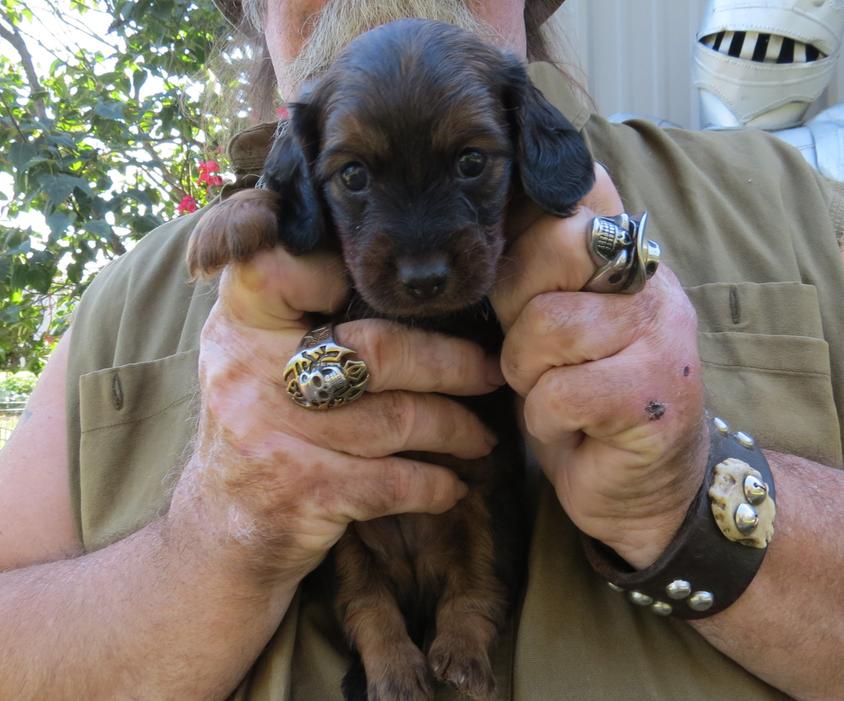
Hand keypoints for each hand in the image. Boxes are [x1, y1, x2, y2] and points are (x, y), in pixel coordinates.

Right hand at [170, 246, 502, 581]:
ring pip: (395, 418)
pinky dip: (434, 485)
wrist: (220, 533)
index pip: (287, 266)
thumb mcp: (253, 360)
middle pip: (375, 348)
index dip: (345, 269)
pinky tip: (452, 487)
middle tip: (489, 372)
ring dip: (454, 428)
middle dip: (449, 363)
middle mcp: (247, 369)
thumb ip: (296, 313)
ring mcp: (271, 432)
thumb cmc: (258, 429)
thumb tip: (402, 285)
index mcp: (239, 323)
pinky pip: (393, 482)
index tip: (408, 293)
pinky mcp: (299, 491)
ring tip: (481, 436)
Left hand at [491, 165, 707, 567]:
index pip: (586, 188)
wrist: (644, 491)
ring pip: (545, 325)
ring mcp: (660, 338)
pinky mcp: (651, 397)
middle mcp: (652, 286)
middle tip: (535, 348)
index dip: (534, 212)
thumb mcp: (556, 327)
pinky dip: (547, 420)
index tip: (520, 259)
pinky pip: (558, 392)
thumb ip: (536, 274)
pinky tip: (573, 428)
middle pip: (554, 243)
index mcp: (628, 260)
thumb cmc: (586, 403)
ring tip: (556, 393)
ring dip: (529, 373)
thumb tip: (482, 218)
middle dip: (517, 304)